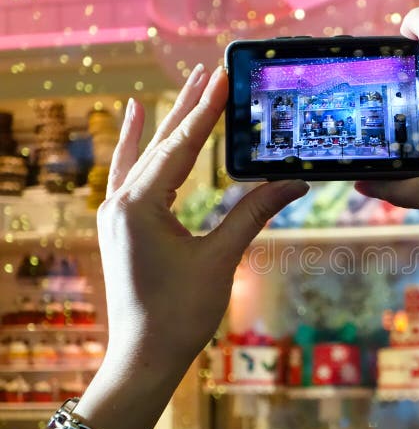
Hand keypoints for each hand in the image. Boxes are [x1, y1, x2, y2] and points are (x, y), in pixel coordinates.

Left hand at [42, 64, 307, 428]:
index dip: (208, 110)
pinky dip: (134, 145)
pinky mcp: (119, 224)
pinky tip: (133, 119)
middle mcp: (120, 201)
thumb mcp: (221, 258)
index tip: (225, 77)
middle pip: (161, 143)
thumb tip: (294, 181)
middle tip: (213, 71)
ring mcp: (115, 212)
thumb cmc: (181, 314)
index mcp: (141, 205)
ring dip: (166, 121)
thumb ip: (254, 213)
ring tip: (184, 86)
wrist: (144, 357)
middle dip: (189, 106)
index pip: (182, 146)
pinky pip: (126, 172)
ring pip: (143, 155)